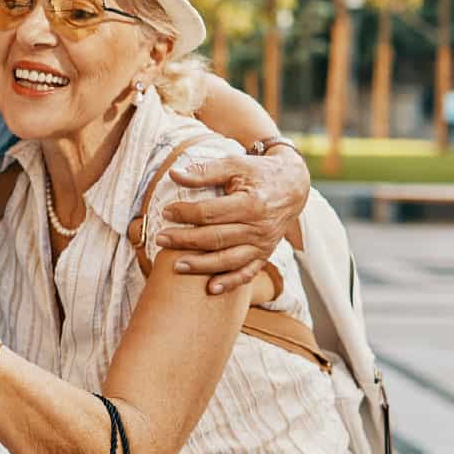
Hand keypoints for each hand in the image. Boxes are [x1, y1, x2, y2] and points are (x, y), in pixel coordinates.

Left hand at [157, 150, 310, 292]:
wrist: (293, 187)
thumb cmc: (259, 174)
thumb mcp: (234, 165)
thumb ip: (205, 171)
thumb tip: (174, 174)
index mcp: (252, 204)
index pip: (211, 212)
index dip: (186, 213)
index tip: (166, 212)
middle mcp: (259, 228)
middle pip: (216, 238)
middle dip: (186, 241)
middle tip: (161, 240)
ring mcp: (263, 244)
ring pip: (229, 260)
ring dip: (202, 265)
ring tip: (177, 266)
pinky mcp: (265, 254)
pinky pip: (248, 273)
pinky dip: (230, 282)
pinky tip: (211, 289)